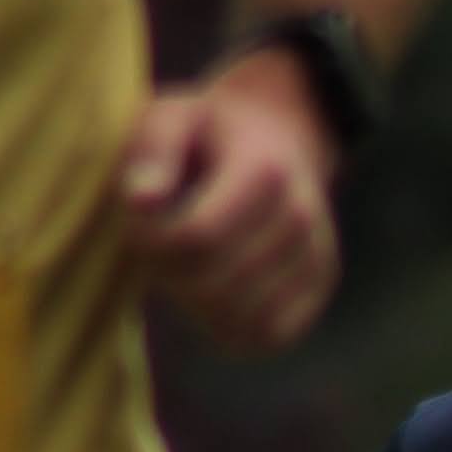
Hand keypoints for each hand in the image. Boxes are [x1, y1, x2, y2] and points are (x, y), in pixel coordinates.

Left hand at [120, 46, 342, 354]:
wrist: (280, 136)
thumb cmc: (208, 131)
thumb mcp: (172, 116)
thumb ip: (152, 150)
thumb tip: (140, 201)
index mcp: (266, 171)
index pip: (199, 236)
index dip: (151, 242)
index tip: (133, 225)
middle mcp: (301, 218)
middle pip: (215, 284)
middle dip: (167, 275)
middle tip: (153, 250)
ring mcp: (315, 257)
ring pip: (239, 318)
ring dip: (193, 304)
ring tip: (181, 268)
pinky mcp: (318, 288)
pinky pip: (266, 335)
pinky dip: (227, 326)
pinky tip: (210, 292)